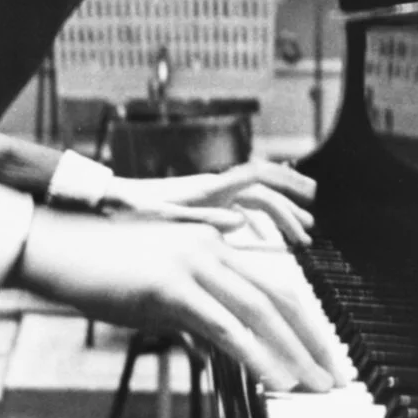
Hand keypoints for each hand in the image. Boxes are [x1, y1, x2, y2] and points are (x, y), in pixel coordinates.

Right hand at [13, 208, 344, 391]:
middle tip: (336, 376)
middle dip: (314, 340)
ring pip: (260, 310)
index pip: (273, 284)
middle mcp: (211, 247)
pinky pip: (224, 324)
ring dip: (294, 352)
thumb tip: (218, 348)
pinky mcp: (170, 285)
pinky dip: (256, 353)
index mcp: (212, 245)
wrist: (56, 246)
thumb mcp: (157, 295)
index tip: (323, 356)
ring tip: (316, 386)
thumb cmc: (100, 270)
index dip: (305, 323)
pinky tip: (274, 377)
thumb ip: (193, 316)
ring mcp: (192, 263)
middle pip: (280, 295)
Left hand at [105, 160, 316, 246]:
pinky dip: (255, 223)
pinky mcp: (199, 208)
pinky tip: (261, 241)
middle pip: (263, 191)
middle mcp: (213, 188)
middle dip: (289, 206)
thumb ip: (207, 221)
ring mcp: (207, 197)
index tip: (310, 196)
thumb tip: (246, 223)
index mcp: (211, 188)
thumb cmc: (132, 211)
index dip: (287, 183)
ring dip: (276, 217)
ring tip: (297, 236)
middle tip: (311, 227)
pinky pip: (237, 211)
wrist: (105, 204)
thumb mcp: (169, 219)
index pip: (259, 176)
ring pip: (252, 202)